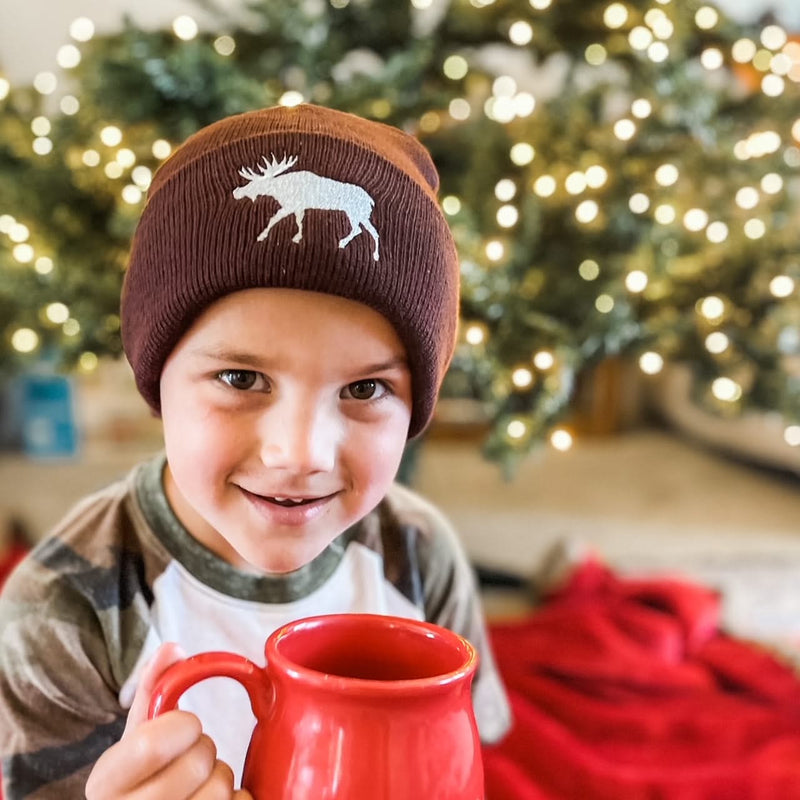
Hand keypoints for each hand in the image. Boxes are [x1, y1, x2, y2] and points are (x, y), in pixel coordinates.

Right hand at [86, 643, 252, 799]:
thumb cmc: (144, 777)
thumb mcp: (138, 736)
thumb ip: (154, 690)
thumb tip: (172, 648)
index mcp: (104, 785)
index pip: (152, 746)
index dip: (182, 726)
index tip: (186, 725)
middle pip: (196, 764)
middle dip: (204, 749)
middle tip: (191, 757)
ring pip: (220, 789)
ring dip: (221, 777)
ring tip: (199, 785)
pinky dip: (238, 799)